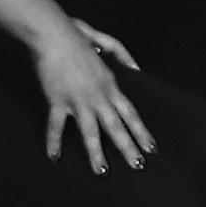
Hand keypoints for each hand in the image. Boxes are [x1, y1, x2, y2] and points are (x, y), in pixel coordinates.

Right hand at [33, 26, 154, 173]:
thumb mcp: (106, 43)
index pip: (131, 114)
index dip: (142, 132)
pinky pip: (56, 126)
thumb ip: (123, 56)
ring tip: (102, 171)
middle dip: (128, 148)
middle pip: (117, 127)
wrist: (55, 35)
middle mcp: (99, 96)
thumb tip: (136, 67)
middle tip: (138, 166)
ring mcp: (79, 100)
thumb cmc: (77, 36)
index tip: (152, 148)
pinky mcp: (58, 100)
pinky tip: (54, 157)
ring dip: (96, 153)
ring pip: (91, 132)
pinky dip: (53, 142)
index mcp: (111, 85)